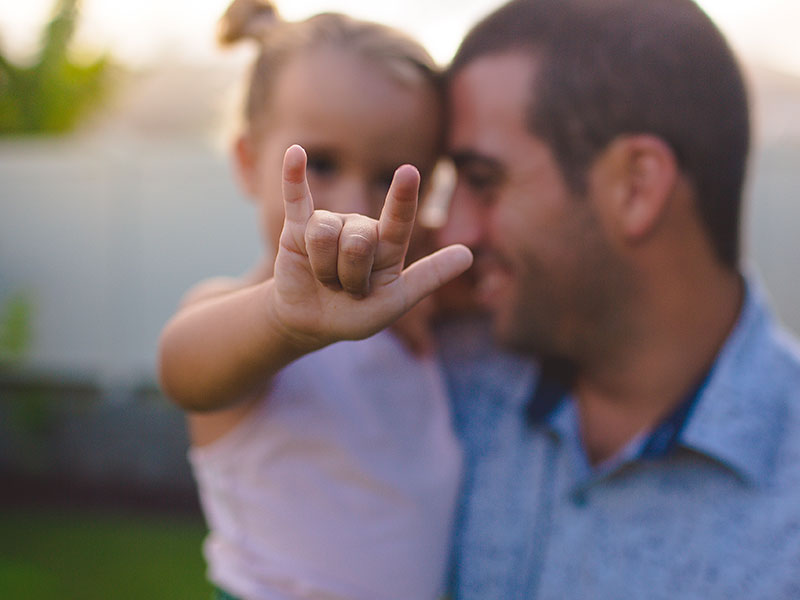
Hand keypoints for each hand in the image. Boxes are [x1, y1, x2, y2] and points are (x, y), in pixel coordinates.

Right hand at [269, 145, 472, 350]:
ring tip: (325, 279)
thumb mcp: (395, 303)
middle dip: (351, 275)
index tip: (409, 172)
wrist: (312, 323)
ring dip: (324, 270)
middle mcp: (361, 227)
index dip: (403, 198)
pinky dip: (294, 175)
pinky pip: (297, 198)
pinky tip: (295, 152)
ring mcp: (331, 224)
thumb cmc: (355, 314)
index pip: (399, 220)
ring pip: (324, 235)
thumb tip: (468, 255)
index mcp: (389, 244)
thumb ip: (428, 278)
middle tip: (347, 289)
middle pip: (358, 240)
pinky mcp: (298, 227)